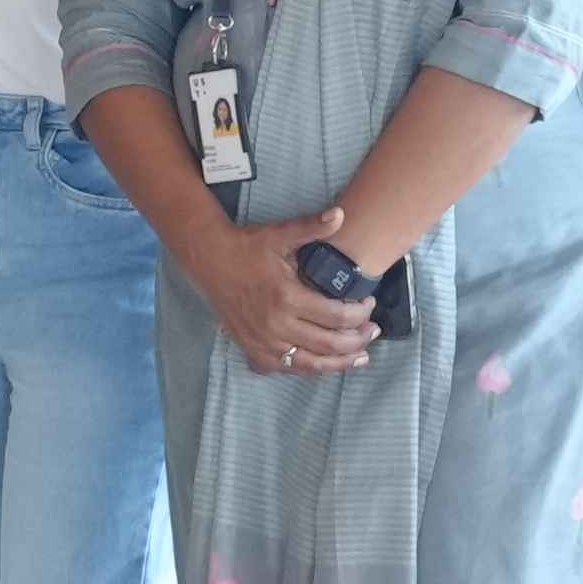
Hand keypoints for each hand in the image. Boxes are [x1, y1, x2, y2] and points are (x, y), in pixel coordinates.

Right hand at [214, 236, 383, 379]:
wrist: (210, 261)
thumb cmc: (248, 247)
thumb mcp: (280, 234)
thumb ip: (312, 227)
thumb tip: (341, 214)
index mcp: (286, 297)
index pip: (337, 316)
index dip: (361, 314)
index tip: (369, 304)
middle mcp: (276, 325)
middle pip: (330, 344)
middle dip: (359, 340)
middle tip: (372, 330)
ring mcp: (264, 342)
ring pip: (312, 364)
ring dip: (341, 362)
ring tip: (360, 355)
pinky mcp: (254, 351)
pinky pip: (289, 369)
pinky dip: (312, 368)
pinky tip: (327, 363)